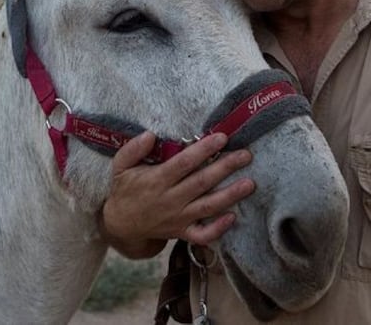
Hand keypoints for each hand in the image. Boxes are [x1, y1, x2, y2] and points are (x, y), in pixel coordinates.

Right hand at [99, 132, 254, 257]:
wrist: (121, 225)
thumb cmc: (125, 190)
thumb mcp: (120, 167)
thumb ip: (132, 149)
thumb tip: (149, 135)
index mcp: (157, 180)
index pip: (184, 163)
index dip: (203, 150)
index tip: (222, 137)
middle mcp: (170, 199)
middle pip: (202, 182)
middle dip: (226, 167)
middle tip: (246, 155)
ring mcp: (178, 218)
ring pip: (208, 207)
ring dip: (230, 195)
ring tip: (250, 184)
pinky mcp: (182, 232)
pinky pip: (202, 235)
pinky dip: (218, 228)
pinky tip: (233, 216)